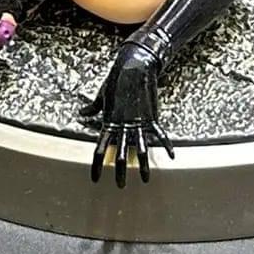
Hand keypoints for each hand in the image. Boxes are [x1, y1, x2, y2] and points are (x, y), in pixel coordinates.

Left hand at [86, 45, 173, 187]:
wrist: (135, 66)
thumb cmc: (116, 79)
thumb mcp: (101, 96)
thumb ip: (92, 108)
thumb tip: (82, 113)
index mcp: (109, 123)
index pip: (100, 149)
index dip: (97, 165)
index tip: (95, 179)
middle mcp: (123, 126)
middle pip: (120, 154)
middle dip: (120, 172)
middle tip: (120, 186)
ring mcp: (138, 123)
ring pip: (140, 150)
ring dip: (142, 166)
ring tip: (144, 179)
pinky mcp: (151, 118)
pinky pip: (159, 135)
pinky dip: (166, 146)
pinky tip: (172, 155)